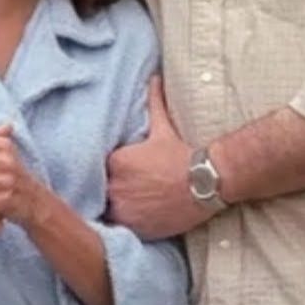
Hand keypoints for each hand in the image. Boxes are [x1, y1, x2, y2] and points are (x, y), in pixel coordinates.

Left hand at [106, 78, 213, 239]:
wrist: (207, 183)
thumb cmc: (184, 155)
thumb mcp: (164, 127)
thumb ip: (154, 102)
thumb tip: (153, 77)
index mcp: (115, 161)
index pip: (97, 167)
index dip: (106, 169)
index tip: (114, 170)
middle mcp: (114, 186)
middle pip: (101, 189)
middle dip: (107, 188)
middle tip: (122, 187)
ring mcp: (124, 209)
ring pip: (108, 209)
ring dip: (114, 206)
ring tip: (127, 203)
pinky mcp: (135, 227)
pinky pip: (120, 227)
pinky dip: (125, 223)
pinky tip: (135, 216)